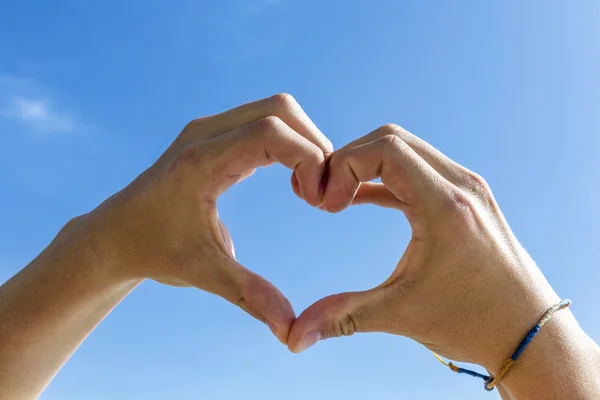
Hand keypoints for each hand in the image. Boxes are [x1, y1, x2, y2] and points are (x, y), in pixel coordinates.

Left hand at [79, 94, 331, 343]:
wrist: (116, 234)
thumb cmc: (155, 252)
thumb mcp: (203, 273)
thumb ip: (250, 295)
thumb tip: (290, 331)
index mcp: (201, 162)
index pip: (270, 132)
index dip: (307, 158)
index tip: (317, 200)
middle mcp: (204, 134)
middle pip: (280, 109)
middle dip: (314, 145)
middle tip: (321, 193)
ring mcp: (208, 129)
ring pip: (276, 110)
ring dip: (304, 142)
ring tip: (308, 189)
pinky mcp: (214, 135)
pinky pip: (265, 122)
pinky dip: (289, 144)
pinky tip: (293, 181)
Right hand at [287, 123, 560, 369]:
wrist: (528, 332)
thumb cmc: (472, 323)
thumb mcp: (402, 315)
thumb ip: (343, 316)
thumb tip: (294, 339)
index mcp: (445, 206)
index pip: (384, 148)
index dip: (343, 165)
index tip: (325, 204)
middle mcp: (460, 186)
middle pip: (392, 139)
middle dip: (349, 161)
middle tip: (326, 199)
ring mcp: (467, 188)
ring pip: (406, 150)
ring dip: (367, 166)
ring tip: (338, 201)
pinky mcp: (467, 199)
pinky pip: (418, 171)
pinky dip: (385, 179)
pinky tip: (361, 200)